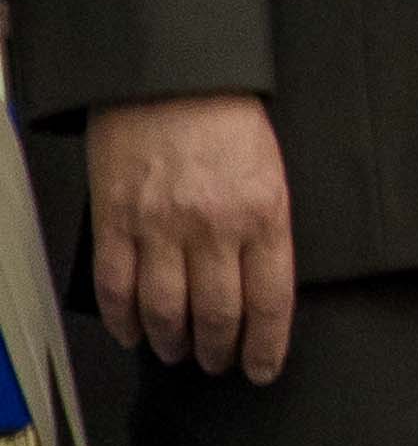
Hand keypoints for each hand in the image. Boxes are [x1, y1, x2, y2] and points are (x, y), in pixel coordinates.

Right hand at [89, 93, 293, 380]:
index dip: (267, 345)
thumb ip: (265, 226)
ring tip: (177, 352)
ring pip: (165, 310)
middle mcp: (213, 228)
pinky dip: (123, 320)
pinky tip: (132, 333)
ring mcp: (160, 227)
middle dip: (218, 350)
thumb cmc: (229, 119)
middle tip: (217, 364)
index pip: (271, 299)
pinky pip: (117, 286)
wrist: (173, 77)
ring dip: (172, 342)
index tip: (263, 369)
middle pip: (217, 314)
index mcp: (263, 214)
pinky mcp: (117, 221)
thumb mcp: (271, 171)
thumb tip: (261, 282)